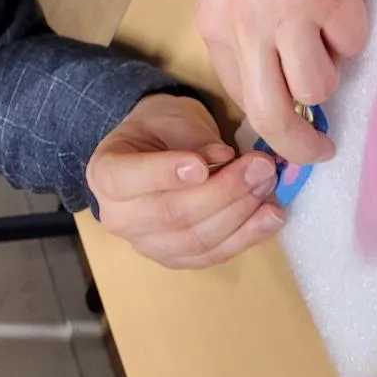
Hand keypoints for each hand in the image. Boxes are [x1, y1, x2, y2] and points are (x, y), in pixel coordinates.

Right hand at [86, 93, 285, 269]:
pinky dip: (246, 237)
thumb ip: (194, 139)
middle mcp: (118, 216)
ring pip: (196, 240)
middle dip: (224, 191)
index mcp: (105, 173)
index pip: (128, 178)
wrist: (154, 152)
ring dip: (241, 215)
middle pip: (172, 213)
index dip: (165, 174)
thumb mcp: (171, 117)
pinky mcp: (175, 259)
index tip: (201, 164)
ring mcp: (146, 244)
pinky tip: (271, 216)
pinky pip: (213, 255)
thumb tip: (224, 158)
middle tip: (260, 167)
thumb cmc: (160, 129)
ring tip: (269, 186)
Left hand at [197, 0, 367, 165]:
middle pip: (276, 115)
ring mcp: (294, 14)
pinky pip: (354, 42)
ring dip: (330, 71)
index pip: (241, 98)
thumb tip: (267, 72)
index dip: (268, 119)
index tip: (286, 125)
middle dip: (300, 146)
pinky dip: (353, 31)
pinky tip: (342, 0)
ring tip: (327, 38)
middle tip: (319, 149)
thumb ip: (239, 27)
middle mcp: (250, 28)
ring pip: (321, 84)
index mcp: (218, 25)